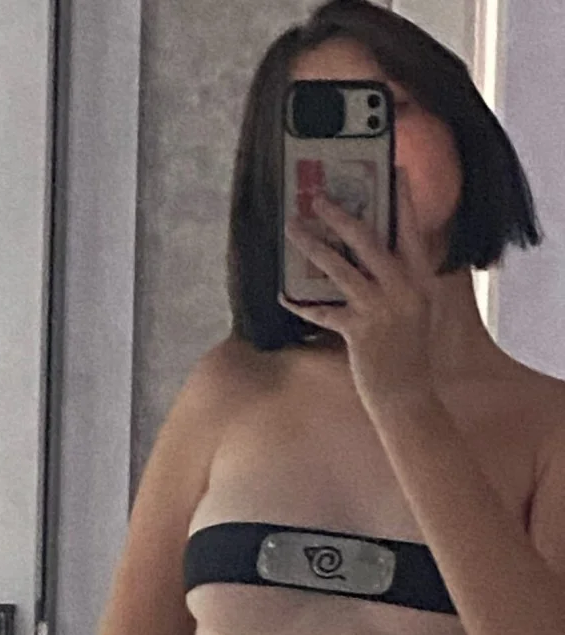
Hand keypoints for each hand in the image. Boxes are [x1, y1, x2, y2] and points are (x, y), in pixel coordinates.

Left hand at [278, 168, 437, 415]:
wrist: (407, 394)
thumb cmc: (410, 352)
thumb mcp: (417, 310)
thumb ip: (404, 280)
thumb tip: (377, 254)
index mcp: (421, 281)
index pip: (412, 232)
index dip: (404, 201)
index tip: (395, 171)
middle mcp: (403, 290)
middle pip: (368, 241)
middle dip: (339, 216)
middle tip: (315, 198)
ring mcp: (380, 310)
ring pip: (339, 269)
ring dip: (312, 247)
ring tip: (292, 229)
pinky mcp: (358, 331)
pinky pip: (323, 311)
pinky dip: (301, 303)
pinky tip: (283, 294)